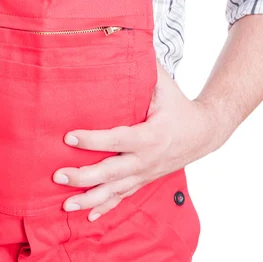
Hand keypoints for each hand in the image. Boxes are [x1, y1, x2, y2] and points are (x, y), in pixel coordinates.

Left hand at [53, 63, 228, 220]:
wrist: (205, 132)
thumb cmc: (178, 104)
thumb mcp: (164, 85)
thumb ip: (143, 71)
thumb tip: (119, 44)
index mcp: (150, 135)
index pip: (117, 138)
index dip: (92, 139)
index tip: (68, 136)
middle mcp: (146, 159)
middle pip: (111, 172)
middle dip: (84, 176)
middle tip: (57, 174)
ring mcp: (144, 174)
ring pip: (114, 191)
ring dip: (89, 199)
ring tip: (65, 204)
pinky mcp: (143, 181)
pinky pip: (123, 198)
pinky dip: (105, 208)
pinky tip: (87, 217)